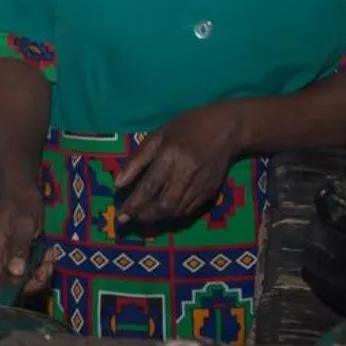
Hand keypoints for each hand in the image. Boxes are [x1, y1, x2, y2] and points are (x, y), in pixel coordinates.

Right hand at [0, 182, 53, 294]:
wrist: (22, 189)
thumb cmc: (21, 203)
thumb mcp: (23, 224)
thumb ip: (18, 248)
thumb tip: (15, 274)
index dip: (10, 290)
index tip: (31, 281)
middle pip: (9, 284)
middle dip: (32, 280)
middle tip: (48, 265)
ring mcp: (6, 257)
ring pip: (21, 279)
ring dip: (39, 272)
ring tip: (51, 255)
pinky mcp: (17, 255)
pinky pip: (28, 269)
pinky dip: (40, 265)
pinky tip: (49, 252)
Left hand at [112, 101, 249, 228]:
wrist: (227, 128)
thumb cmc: (187, 127)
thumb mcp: (158, 135)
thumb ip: (137, 160)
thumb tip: (118, 183)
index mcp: (171, 154)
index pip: (149, 187)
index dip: (134, 204)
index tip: (121, 215)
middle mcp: (187, 172)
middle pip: (164, 205)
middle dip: (144, 215)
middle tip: (131, 218)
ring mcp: (201, 184)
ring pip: (176, 211)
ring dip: (157, 218)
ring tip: (143, 216)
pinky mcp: (211, 191)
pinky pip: (189, 211)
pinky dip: (173, 215)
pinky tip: (163, 211)